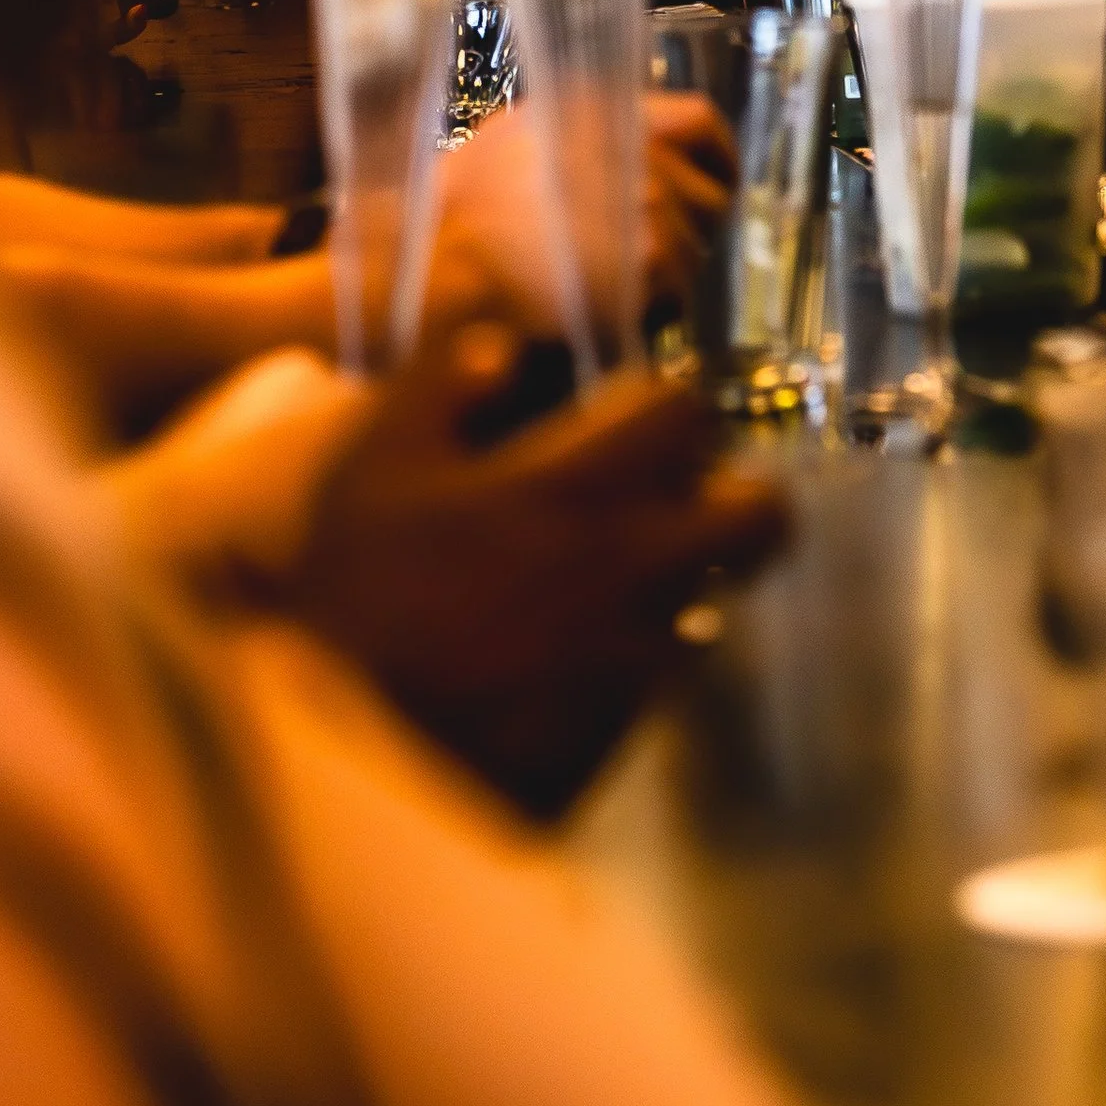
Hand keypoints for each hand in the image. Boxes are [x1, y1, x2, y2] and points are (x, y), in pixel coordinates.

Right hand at [289, 330, 787, 817]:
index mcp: (574, 491)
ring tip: (611, 579)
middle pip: (759, 517)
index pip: (684, 415)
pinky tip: (571, 651)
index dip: (672, 405)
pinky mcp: (621, 729)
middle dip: (738, 496)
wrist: (346, 758)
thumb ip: (438, 385)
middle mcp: (630, 569)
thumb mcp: (370, 465)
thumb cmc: (353, 598)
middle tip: (684, 497)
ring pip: (715, 598)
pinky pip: (662, 674)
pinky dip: (638, 652)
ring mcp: (635, 657)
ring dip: (682, 578)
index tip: (642, 416)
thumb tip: (501, 348)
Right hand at [423, 92, 737, 343]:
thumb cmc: (465, 204)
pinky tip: (612, 303)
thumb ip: (592, 132)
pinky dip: (654, 302)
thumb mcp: (527, 132)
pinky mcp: (651, 258)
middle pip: (709, 194)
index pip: (702, 122)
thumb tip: (635, 146)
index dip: (718, 156)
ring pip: (697, 247)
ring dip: (671, 269)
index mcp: (613, 108)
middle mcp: (643, 147)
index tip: (714, 181)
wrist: (442, 259)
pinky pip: (677, 287)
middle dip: (689, 226)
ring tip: (616, 281)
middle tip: (652, 249)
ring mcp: (652, 203)